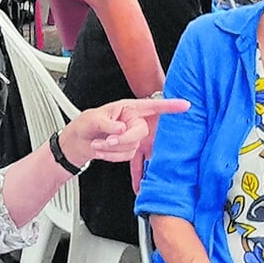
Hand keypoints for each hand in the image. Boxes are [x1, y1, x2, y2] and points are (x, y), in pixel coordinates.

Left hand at [59, 98, 179, 167]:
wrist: (77, 143)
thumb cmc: (85, 124)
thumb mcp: (93, 119)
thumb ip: (108, 124)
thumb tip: (121, 129)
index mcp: (129, 108)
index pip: (152, 105)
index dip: (170, 106)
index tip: (186, 105)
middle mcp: (134, 122)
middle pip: (141, 132)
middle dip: (123, 139)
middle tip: (107, 140)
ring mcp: (132, 137)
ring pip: (132, 147)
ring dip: (113, 149)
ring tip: (98, 144)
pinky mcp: (129, 150)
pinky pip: (127, 157)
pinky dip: (112, 156)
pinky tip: (102, 152)